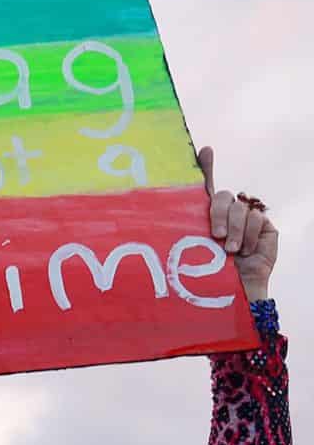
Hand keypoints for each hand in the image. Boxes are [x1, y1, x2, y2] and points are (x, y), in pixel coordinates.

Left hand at [199, 146, 278, 300]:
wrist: (234, 294)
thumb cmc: (209, 275)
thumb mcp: (192, 249)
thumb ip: (188, 224)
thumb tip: (178, 200)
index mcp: (206, 219)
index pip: (207, 186)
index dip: (206, 166)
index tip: (205, 149)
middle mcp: (227, 216)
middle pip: (223, 197)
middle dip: (218, 214)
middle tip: (215, 236)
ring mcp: (248, 220)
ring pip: (241, 209)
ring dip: (235, 231)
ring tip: (230, 251)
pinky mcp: (265, 228)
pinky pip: (258, 219)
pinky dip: (250, 236)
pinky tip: (246, 252)